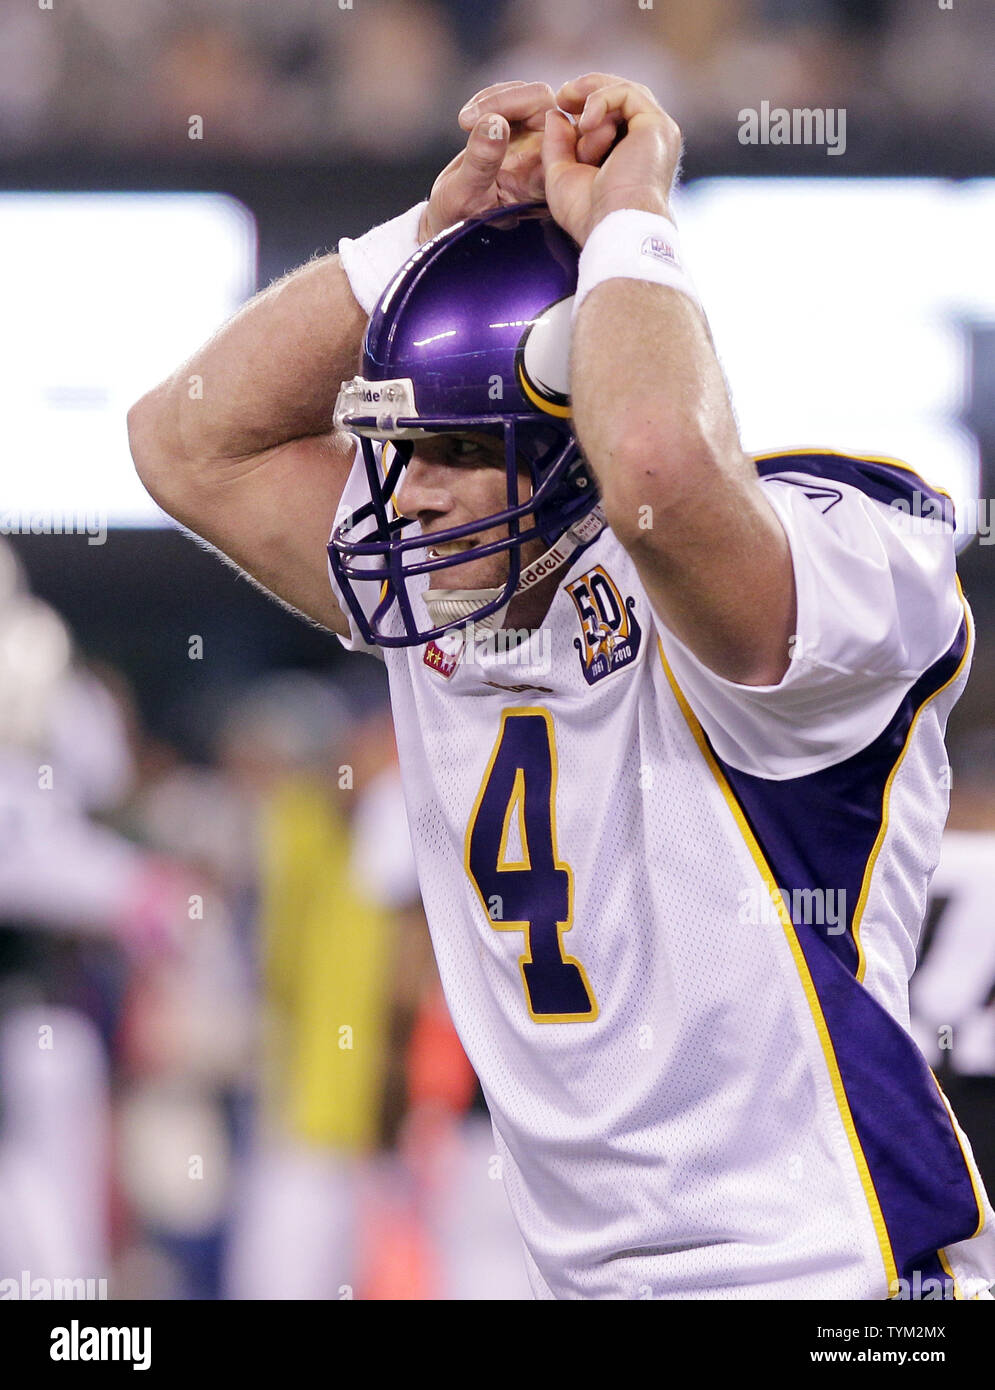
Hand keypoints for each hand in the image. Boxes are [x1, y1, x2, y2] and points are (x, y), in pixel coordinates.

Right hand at [419, 80, 558, 242]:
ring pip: (530, 96)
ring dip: (494, 99)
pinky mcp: (521, 131)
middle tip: (467, 119)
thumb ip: (481, 163)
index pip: (555, 129)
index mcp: (544, 179)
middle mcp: (547, 158)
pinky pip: (515, 98)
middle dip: (504, 100)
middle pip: (544, 104)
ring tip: (465, 121)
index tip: (476, 119)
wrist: (450, 220)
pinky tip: (468, 120)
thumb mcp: (465, 195)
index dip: (527, 109)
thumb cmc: (460, 218)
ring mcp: (535, 142)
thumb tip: (494, 122)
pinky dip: (489, 100)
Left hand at [542, 73, 681, 246]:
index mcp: (630, 156)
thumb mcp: (562, 176)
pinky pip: (627, 93)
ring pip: (625, 92)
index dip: (583, 107)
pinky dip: (600, 99)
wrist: (613, 228)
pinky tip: (583, 123)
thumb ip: (558, 145)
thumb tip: (555, 115)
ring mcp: (656, 133)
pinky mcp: (657, 125)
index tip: (558, 108)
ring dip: (591, 93)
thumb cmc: (589, 215)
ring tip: (566, 99)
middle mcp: (647, 143)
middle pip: (620, 99)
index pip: (610, 117)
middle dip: (588, 92)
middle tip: (560, 96)